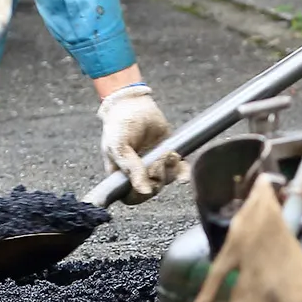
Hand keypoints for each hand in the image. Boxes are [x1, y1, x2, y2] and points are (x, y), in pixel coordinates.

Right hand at [98, 83, 182, 199]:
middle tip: (156, 161)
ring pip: (166, 180)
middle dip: (156, 177)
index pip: (131, 197)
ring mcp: (154, 166)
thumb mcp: (119, 146)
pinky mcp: (168, 157)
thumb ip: (130, 169)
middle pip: (151, 190)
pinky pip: (179, 172)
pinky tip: (182, 169)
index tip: (145, 181)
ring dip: (169, 168)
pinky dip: (183, 171)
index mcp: (121, 175)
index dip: (139, 194)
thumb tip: (144, 191)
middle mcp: (138, 174)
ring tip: (166, 152)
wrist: (134, 104)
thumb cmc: (119, 124)